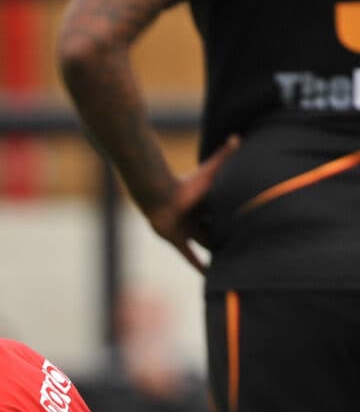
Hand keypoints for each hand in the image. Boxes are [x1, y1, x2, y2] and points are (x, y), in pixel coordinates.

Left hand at [143, 136, 238, 273]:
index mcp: (207, 203)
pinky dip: (197, 264)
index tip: (251, 221)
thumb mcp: (211, 170)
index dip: (235, 217)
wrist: (160, 195)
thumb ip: (224, 154)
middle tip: (244, 244)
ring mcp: (187, 230)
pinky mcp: (177, 240)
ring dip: (215, 251)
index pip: (224, 212)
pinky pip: (188, 255)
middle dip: (227, 235)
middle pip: (215, 229)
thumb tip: (238, 136)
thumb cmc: (186, 183)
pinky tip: (208, 275)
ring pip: (204, 243)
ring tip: (231, 261)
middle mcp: (197, 218)